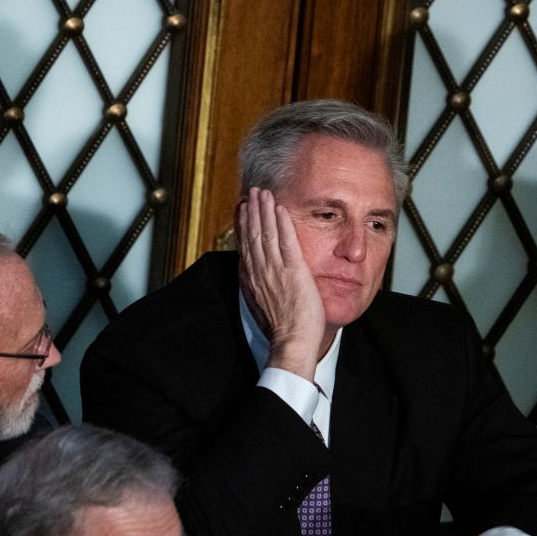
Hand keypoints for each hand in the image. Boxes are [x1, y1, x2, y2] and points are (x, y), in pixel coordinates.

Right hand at [237, 186, 324, 378]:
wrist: (292, 342)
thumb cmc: (282, 329)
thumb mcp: (262, 305)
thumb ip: (258, 288)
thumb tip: (255, 280)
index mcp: (251, 280)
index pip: (245, 246)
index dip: (243, 225)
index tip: (243, 209)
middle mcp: (259, 272)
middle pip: (252, 235)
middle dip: (251, 211)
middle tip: (251, 192)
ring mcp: (275, 271)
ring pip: (266, 234)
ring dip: (264, 211)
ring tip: (263, 193)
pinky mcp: (293, 272)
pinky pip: (286, 242)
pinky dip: (282, 223)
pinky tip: (280, 208)